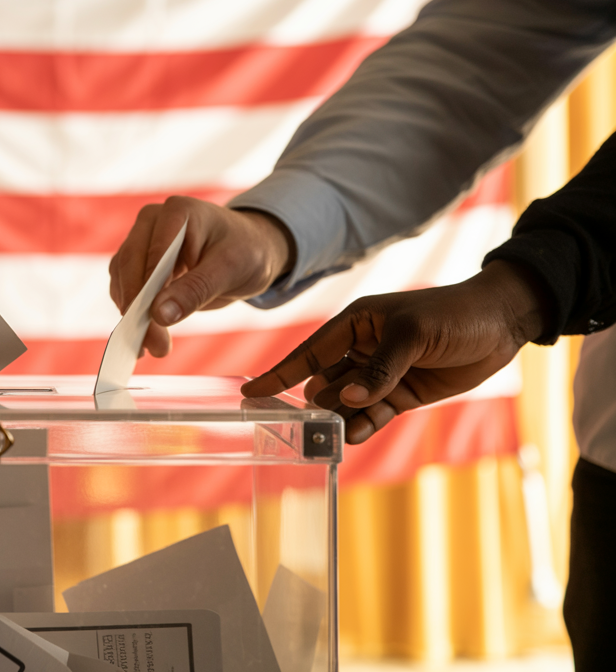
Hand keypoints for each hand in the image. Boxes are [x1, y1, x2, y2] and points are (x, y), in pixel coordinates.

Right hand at [108, 197, 294, 356]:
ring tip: (153, 347)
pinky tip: (145, 337)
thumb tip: (159, 315)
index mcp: (177, 212)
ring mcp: (142, 241)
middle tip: (154, 346)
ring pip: (122, 279)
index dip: (147, 287)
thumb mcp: (230, 270)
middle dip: (138, 308)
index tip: (151, 322)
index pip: (152, 252)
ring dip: (132, 315)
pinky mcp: (139, 263)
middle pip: (130, 265)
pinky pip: (125, 288)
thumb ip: (196, 290)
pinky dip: (132, 313)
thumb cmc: (245, 252)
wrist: (248, 252)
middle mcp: (152, 222)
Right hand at [241, 260, 549, 442]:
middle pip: (323, 382)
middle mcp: (361, 349)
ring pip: (346, 403)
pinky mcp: (401, 394)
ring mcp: (380, 374)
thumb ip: (380, 369)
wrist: (502, 322)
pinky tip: (352, 437)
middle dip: (314, 404)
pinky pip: (372, 415)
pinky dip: (361, 427)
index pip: (308, 353)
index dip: (279, 373)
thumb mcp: (414, 335)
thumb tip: (347, 400)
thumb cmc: (453, 314)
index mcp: (355, 324)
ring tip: (328, 438)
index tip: (251, 393)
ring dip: (337, 420)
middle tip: (306, 428)